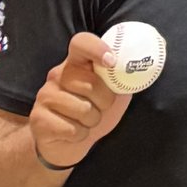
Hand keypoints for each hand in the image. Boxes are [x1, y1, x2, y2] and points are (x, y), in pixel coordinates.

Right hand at [28, 34, 139, 173]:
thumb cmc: (93, 113)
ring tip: (86, 121)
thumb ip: (122, 78)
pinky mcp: (38, 118)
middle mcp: (57, 75)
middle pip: (88, 82)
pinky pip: (71, 128)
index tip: (112, 61)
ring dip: (92, 121)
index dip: (97, 48)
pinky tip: (74, 133)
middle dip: (103, 101)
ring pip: (81, 108)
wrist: (67, 144)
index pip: (80, 42)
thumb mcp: (112, 94)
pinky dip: (80, 135)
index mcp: (76, 63)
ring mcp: (45, 96)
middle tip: (100, 108)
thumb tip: (148, 65)